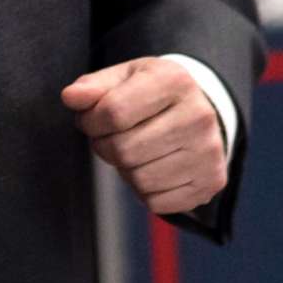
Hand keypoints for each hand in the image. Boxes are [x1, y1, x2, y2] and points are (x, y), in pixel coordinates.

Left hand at [60, 57, 226, 217]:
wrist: (200, 113)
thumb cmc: (152, 94)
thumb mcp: (124, 79)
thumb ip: (93, 87)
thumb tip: (70, 97)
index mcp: (175, 81)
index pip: (113, 112)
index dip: (90, 122)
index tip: (92, 120)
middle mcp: (199, 115)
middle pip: (124, 150)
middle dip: (105, 147)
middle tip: (111, 138)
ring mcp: (209, 152)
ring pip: (139, 180)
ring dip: (125, 170)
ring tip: (135, 151)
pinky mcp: (211, 182)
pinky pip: (157, 203)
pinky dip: (145, 191)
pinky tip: (153, 167)